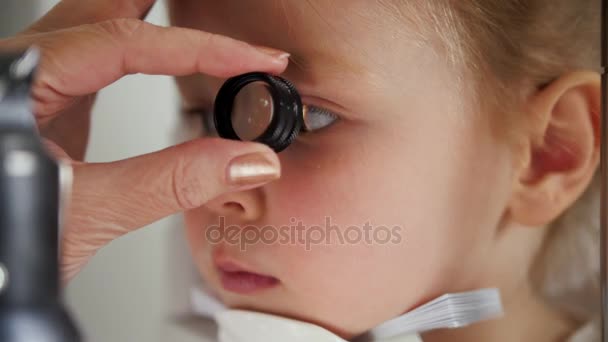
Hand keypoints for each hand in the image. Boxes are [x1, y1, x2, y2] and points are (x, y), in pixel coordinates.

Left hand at [0, 0, 286, 283]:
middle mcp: (21, 71)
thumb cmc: (3, 242)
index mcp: (20, 82)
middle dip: (167, 7)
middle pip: (104, 9)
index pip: (126, 41)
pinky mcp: (47, 107)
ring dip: (152, 17)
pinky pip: (96, 57)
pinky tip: (154, 53)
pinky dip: (138, 49)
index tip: (253, 60)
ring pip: (96, 24)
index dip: (201, 49)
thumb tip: (245, 160)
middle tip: (218, 8)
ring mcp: (34, 87)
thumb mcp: (87, 212)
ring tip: (191, 17)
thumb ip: (170, 182)